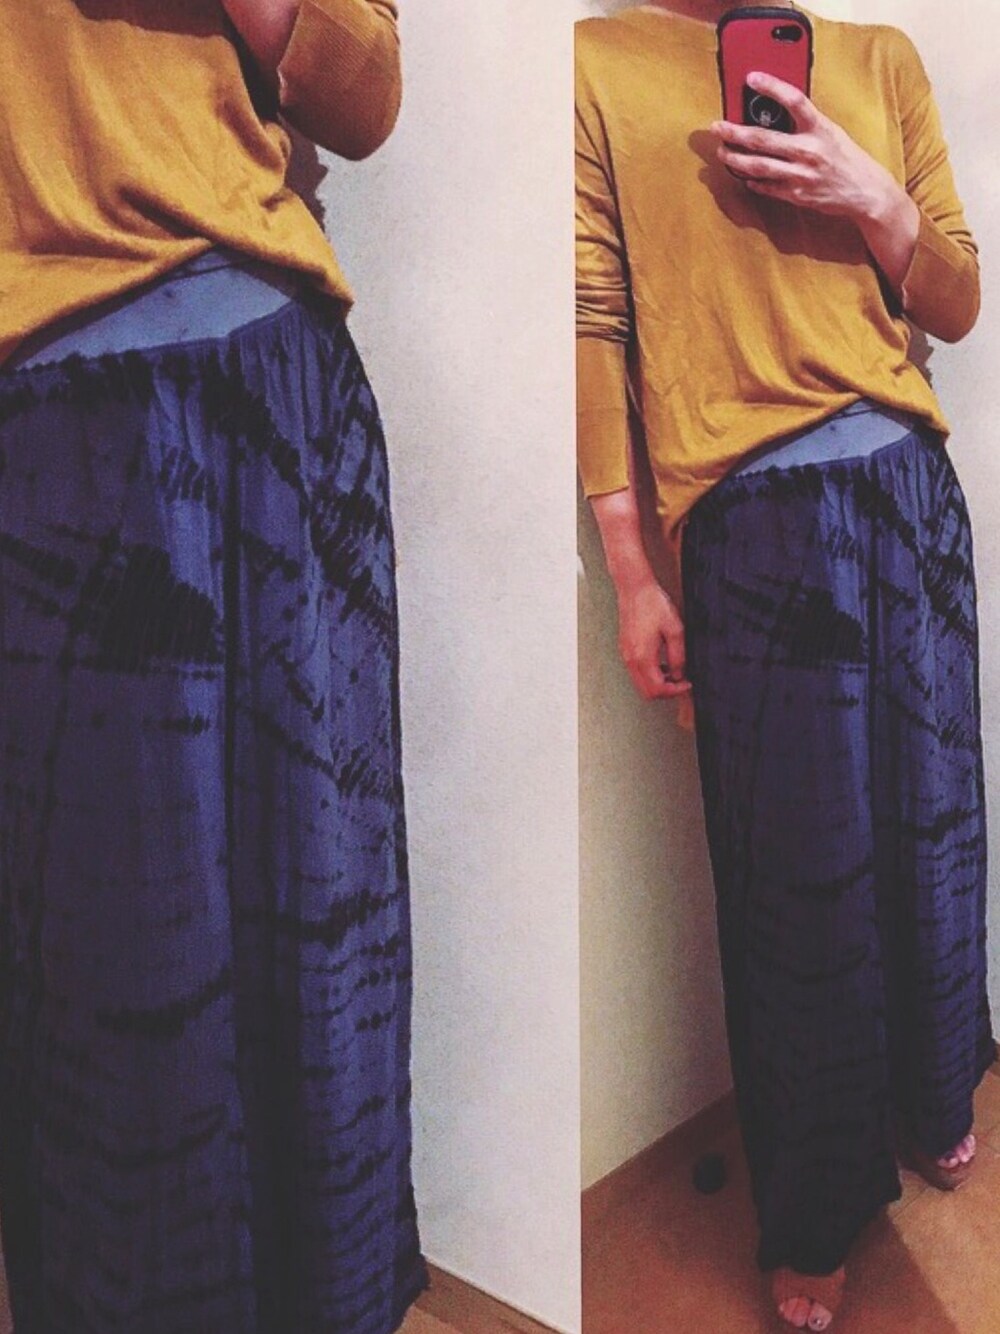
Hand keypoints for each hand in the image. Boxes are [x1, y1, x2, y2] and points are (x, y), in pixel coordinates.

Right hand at [617, 581, 691, 701]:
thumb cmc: (653, 604)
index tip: (687, 684)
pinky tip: (661, 663)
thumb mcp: (675, 630)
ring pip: (640, 684)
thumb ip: (678, 656)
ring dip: (657, 683)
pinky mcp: (625, 649)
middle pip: (646, 692)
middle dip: (666, 692)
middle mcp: (631, 659)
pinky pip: (636, 672)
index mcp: (643, 656)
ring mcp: (626, 655)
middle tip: (680, 683)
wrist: (635, 589)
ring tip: (673, 672)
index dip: (675, 691)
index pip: (657, 689)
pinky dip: (650, 675)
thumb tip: (679, 673)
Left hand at [709, 71, 900, 222]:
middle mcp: (809, 150)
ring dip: (735, 159)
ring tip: (722, 152)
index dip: (772, 86)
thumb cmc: (847, 157)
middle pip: (763, 139)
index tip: (751, 77)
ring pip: (758, 166)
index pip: (794, 100)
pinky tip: (743, 176)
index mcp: (820, 128)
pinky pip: (767, 186)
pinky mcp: (797, 194)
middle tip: (717, 127)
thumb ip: (806, 123)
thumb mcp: (831, 132)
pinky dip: (752, 180)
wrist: (865, 191)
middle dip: (735, 133)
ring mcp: (801, 174)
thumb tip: (775, 112)